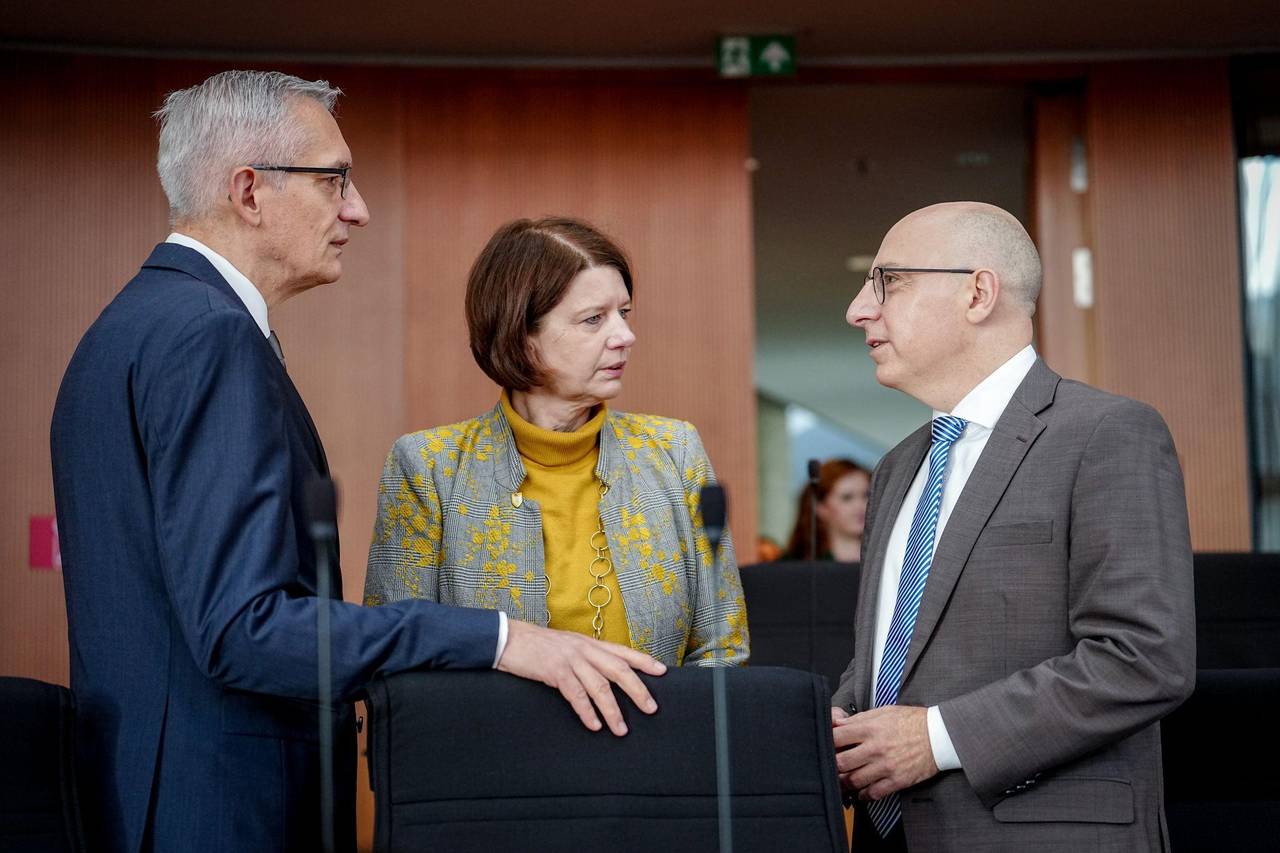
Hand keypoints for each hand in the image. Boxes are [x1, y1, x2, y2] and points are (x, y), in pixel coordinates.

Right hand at [496, 619, 665, 735]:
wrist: (511, 639)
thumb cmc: (540, 646)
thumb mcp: (569, 646)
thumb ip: (587, 657)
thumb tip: (605, 673)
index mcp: (590, 643)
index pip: (623, 652)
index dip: (644, 661)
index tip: (662, 672)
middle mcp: (585, 650)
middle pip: (619, 671)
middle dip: (637, 691)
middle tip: (651, 709)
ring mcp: (571, 660)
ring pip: (600, 687)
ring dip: (613, 710)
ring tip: (621, 729)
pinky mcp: (555, 671)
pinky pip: (576, 695)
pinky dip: (587, 712)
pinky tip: (594, 725)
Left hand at [832, 705, 937, 800]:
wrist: (939, 735)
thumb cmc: (911, 721)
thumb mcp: (883, 712)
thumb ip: (858, 719)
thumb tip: (836, 722)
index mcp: (870, 728)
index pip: (837, 737)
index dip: (827, 741)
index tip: (826, 745)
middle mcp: (875, 748)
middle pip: (841, 762)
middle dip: (832, 765)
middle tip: (831, 766)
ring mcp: (886, 766)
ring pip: (854, 780)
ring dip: (845, 782)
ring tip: (843, 780)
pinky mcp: (897, 780)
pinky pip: (873, 793)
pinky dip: (863, 795)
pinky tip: (861, 791)